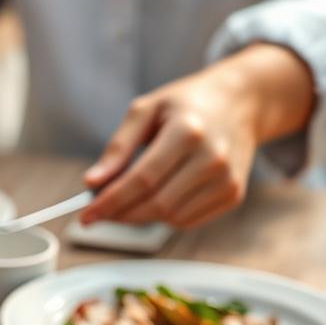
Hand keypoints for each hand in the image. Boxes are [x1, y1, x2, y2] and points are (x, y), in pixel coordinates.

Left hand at [81, 44, 315, 229]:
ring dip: (140, 217)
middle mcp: (213, 158)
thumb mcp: (145, 110)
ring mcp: (227, 179)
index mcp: (188, 132)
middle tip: (98, 212)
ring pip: (171, 218)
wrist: (239, 103)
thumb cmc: (185, 105)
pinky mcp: (233, 194)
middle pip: (156, 204)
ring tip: (125, 200)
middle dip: (120, 214)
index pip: (142, 180)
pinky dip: (164, 217)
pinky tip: (155, 198)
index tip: (85, 216)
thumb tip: (91, 183)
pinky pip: (188, 221)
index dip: (110, 202)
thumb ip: (118, 147)